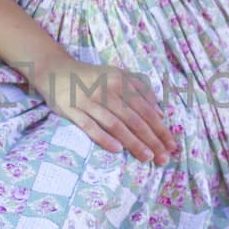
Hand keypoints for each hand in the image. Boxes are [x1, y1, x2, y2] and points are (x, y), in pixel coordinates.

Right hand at [35, 62, 177, 163]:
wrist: (56, 70)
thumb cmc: (93, 78)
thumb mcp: (118, 76)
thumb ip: (140, 90)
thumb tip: (160, 112)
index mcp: (121, 81)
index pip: (145, 109)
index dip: (160, 128)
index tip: (171, 145)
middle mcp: (106, 89)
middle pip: (133, 119)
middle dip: (151, 140)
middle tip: (163, 158)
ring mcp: (88, 99)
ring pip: (114, 124)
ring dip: (133, 142)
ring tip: (147, 157)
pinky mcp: (70, 108)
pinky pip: (89, 126)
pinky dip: (103, 138)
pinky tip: (117, 150)